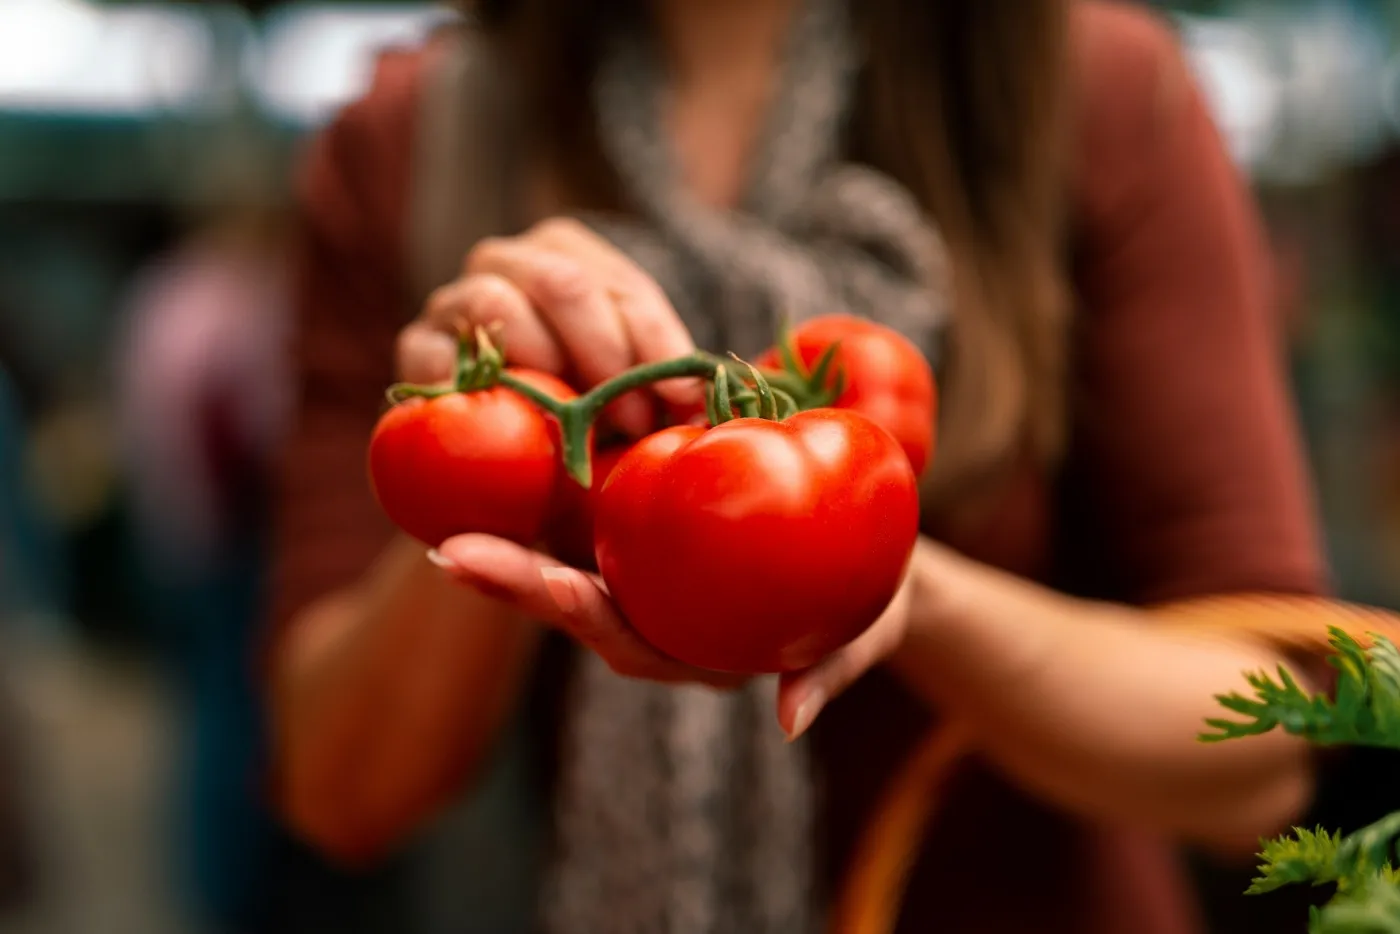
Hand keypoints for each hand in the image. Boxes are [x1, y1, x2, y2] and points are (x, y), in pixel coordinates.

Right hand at [395, 217, 702, 435]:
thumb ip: (661, 382)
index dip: (657, 348)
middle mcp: (506, 263)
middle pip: (561, 283)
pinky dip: (469, 385)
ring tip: (570, 420)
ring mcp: (453, 302)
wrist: (499, 462)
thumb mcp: (629, 389)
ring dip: (543, 364)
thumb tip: (704, 407)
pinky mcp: (416, 350)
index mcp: (566, 255)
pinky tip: (498, 418)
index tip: (681, 403)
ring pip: (494, 303)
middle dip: (606, 354)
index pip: (622, 289)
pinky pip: (434, 355)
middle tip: (630, 421)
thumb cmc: (583, 418)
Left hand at [428, 533, 919, 733]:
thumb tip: (788, 719)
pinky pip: (597, 517)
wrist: (879, 554)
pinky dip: (552, 494)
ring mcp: (652, 576)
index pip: (624, 640)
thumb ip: (830, 674)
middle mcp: (661, 617)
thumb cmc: (873, 599)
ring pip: (571, 561)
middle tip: (449, 553)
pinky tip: (509, 451)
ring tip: (452, 512)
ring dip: (514, 541)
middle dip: (513, 583)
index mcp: (697, 650)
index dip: (576, 616)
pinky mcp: (656, 534)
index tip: (542, 590)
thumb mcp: (866, 631)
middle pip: (576, 603)